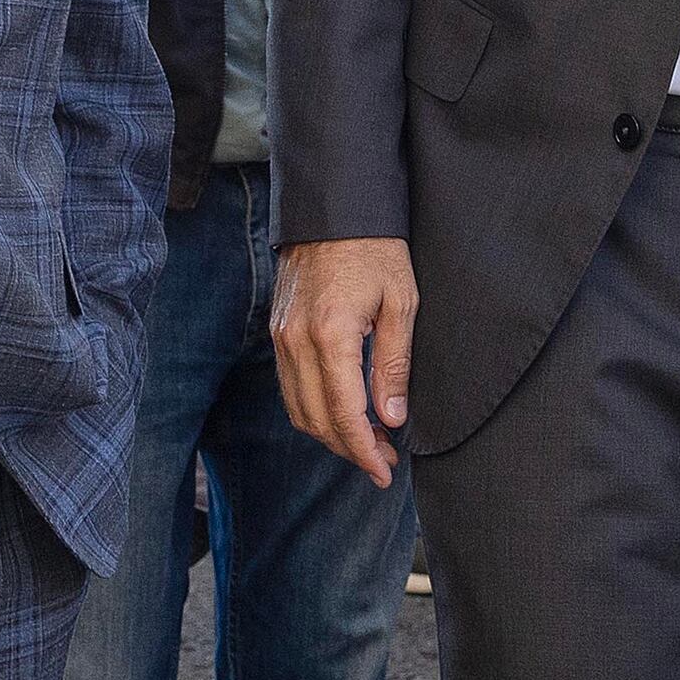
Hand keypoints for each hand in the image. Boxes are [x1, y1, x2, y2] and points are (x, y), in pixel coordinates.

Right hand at [272, 236, 418, 488]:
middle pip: (316, 419)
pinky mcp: (278, 330)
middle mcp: (296, 341)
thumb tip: (391, 418)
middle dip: (349, 449)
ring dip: (330, 433)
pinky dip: (313, 408)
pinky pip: (289, 385)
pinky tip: (342, 411)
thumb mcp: (401, 303)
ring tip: (367, 440)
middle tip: (382, 461)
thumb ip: (394, 365)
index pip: (343, 414)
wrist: (334, 207)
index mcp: (331, 335)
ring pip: (298, 407)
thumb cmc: (375, 249)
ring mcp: (281, 336)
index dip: (364, 451)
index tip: (383, 472)